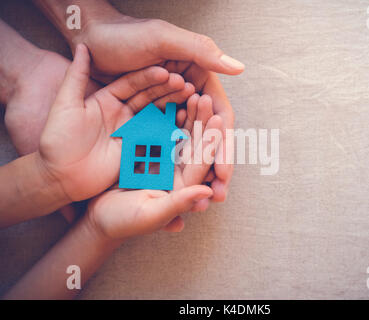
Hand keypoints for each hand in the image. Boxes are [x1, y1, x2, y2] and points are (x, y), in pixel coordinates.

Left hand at [37, 44, 194, 202]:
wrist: (60, 176)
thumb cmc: (57, 140)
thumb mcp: (65, 104)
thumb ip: (76, 76)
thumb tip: (82, 45)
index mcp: (107, 99)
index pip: (132, 83)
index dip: (149, 77)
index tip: (165, 71)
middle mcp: (123, 113)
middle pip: (149, 98)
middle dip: (167, 90)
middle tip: (185, 84)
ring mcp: (132, 131)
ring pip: (156, 115)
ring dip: (172, 107)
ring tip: (191, 99)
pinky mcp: (137, 149)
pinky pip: (157, 137)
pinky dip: (171, 129)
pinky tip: (185, 121)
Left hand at [70, 14, 240, 201]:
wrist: (90, 40)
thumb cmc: (125, 35)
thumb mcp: (163, 39)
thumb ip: (201, 52)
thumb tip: (240, 68)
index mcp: (199, 78)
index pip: (219, 116)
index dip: (225, 146)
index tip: (225, 173)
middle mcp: (187, 97)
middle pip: (208, 136)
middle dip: (216, 167)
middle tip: (220, 195)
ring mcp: (167, 110)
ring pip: (189, 145)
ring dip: (199, 172)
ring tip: (202, 201)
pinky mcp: (148, 119)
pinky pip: (165, 144)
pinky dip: (173, 165)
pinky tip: (177, 187)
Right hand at [87, 94, 222, 238]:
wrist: (97, 217)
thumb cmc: (123, 222)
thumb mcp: (150, 214)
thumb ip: (177, 204)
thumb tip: (207, 193)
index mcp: (182, 186)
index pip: (199, 163)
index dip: (208, 142)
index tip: (216, 120)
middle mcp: (176, 171)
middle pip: (191, 144)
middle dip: (199, 122)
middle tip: (205, 98)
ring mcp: (161, 160)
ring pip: (177, 133)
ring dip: (184, 114)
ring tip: (190, 91)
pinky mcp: (145, 151)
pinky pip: (157, 130)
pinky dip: (162, 114)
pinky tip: (167, 96)